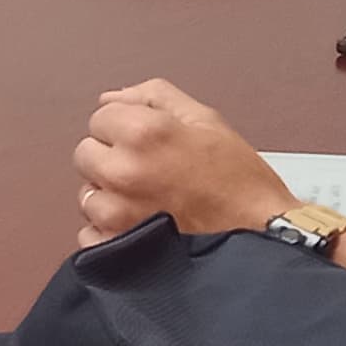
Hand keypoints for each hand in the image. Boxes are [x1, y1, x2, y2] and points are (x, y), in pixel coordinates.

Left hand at [73, 79, 289, 247]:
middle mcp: (123, 172)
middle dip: (111, 158)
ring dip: (110, 196)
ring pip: (87, 195)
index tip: (146, 142)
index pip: (99, 118)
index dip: (124, 126)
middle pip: (85, 154)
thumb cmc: (240, 184)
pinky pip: (89, 234)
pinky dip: (108, 232)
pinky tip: (140, 226)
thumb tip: (113, 97)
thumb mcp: (206, 120)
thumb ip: (153, 98)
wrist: (260, 234)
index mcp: (143, 133)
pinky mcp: (115, 248)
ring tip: (150, 200)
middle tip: (150, 170)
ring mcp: (116, 214)